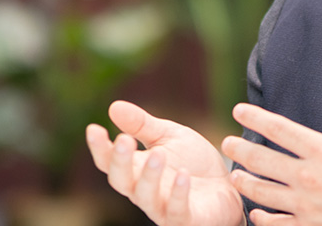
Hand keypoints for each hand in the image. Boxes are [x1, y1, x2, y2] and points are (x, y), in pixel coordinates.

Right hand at [86, 101, 245, 225]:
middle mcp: (144, 191)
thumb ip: (142, 125)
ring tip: (157, 154)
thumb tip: (113, 106)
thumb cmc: (193, 161)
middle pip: (122, 181)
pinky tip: (183, 174)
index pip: (110, 162)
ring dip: (149, 177)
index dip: (100, 148)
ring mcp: (163, 207)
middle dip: (120, 162)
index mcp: (136, 169)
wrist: (228, 183)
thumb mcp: (169, 136)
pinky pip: (176, 211)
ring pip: (146, 198)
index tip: (94, 128)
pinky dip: (178, 194)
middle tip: (124, 140)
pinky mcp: (185, 219)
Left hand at [222, 67, 321, 225]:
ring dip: (245, 183)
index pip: (280, 130)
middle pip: (262, 161)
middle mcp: (309, 179)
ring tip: (235, 175)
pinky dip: (262, 218)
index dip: (256, 118)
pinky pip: (276, 223)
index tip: (239, 110)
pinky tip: (256, 213)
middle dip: (239, 150)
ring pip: (262, 193)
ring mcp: (307, 207)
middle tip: (226, 143)